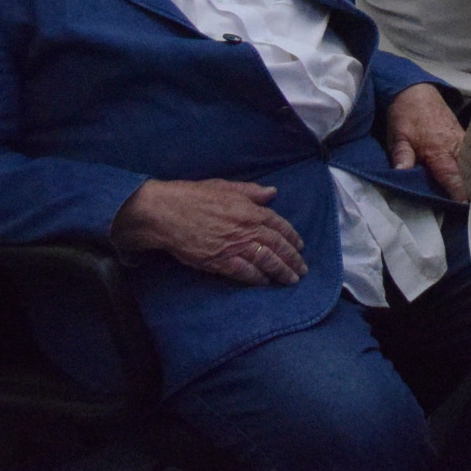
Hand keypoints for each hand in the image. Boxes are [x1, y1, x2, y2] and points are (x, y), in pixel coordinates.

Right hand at [111, 179, 306, 285]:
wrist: (168, 213)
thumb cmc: (194, 196)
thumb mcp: (226, 187)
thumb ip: (252, 191)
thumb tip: (273, 192)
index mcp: (251, 210)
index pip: (280, 226)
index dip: (293, 238)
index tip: (300, 247)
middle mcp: (247, 229)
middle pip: (278, 246)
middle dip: (293, 259)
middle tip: (301, 270)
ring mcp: (235, 247)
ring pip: (266, 261)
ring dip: (281, 272)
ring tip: (291, 280)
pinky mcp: (220, 262)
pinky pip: (245, 273)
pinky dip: (258, 279)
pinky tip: (266, 283)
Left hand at [383, 83, 466, 201]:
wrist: (416, 90)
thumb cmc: (406, 115)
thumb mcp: (398, 136)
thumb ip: (402, 155)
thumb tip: (401, 174)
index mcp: (439, 151)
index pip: (454, 179)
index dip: (460, 196)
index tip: (465, 210)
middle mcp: (456, 147)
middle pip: (470, 175)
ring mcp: (462, 141)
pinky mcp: (464, 137)